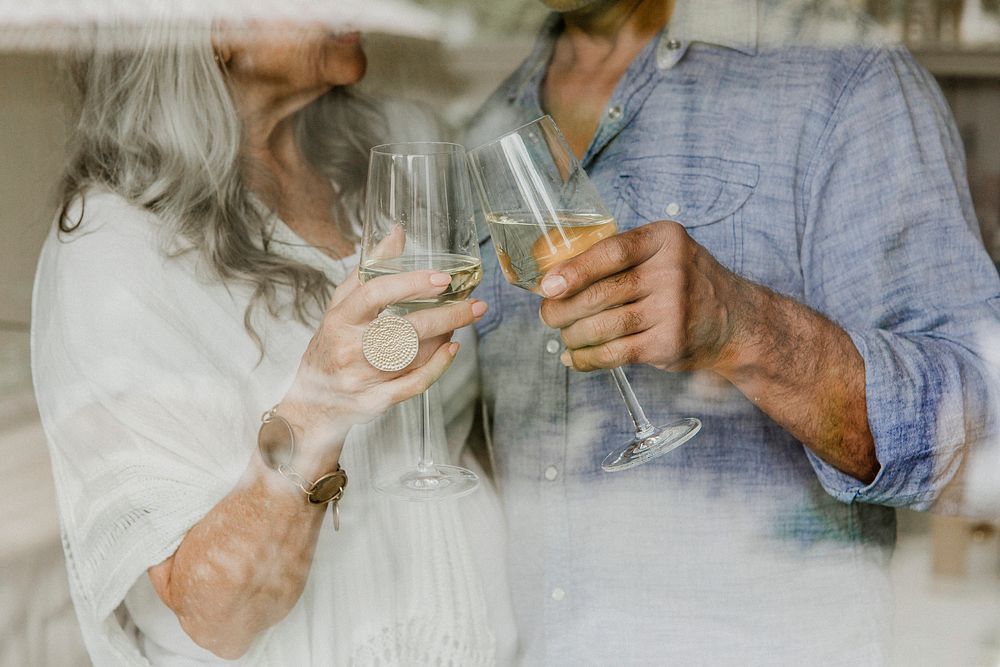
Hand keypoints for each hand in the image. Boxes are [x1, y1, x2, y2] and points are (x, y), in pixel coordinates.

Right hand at [280, 269, 486, 464]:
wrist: (314, 402)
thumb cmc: (332, 345)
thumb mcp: (341, 305)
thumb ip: (368, 270)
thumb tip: (397, 233)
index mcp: (340, 319)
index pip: (374, 294)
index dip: (411, 284)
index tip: (443, 279)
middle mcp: (349, 348)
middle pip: (404, 329)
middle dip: (447, 316)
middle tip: (475, 304)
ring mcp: (361, 378)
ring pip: (414, 356)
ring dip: (444, 337)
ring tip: (459, 322)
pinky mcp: (374, 401)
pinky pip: (413, 384)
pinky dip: (437, 366)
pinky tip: (451, 349)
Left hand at [538, 220, 747, 372]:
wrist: (735, 321)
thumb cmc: (685, 284)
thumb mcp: (663, 254)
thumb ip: (620, 257)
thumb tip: (556, 276)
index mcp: (665, 239)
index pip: (611, 251)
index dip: (573, 270)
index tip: (547, 285)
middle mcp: (672, 272)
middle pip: (602, 292)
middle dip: (563, 308)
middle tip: (547, 315)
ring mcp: (673, 309)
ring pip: (604, 325)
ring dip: (573, 335)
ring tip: (563, 336)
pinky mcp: (669, 343)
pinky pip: (616, 353)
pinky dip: (588, 359)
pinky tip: (575, 358)